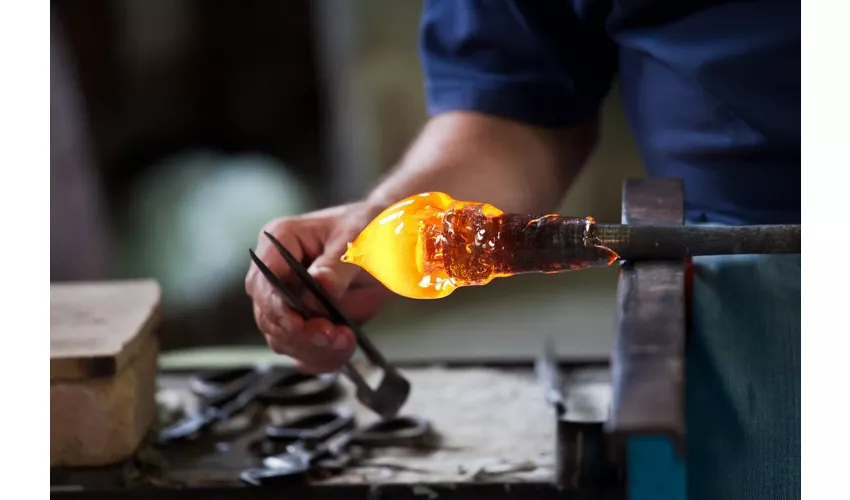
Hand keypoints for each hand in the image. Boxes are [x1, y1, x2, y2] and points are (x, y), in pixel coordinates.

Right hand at [245, 202, 393, 372]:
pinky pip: (303, 350)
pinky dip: (322, 357)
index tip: (299, 322)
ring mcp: (290, 300)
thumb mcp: (359, 239)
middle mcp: (278, 273)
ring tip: (345, 339)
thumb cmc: (371, 227)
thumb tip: (319, 285)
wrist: (393, 242)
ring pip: (283, 338)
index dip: (276, 306)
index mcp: (282, 241)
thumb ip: (337, 265)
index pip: (263, 280)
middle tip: (332, 334)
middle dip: (299, 333)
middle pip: (269, 316)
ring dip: (313, 348)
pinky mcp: (308, 322)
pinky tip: (343, 348)